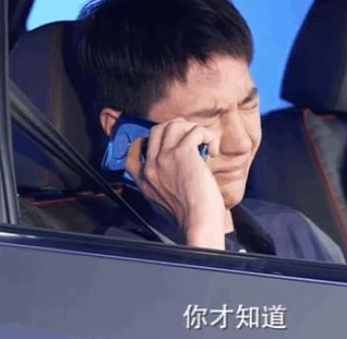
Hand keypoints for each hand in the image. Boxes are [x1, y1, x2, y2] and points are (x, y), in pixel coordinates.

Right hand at [124, 118, 224, 248]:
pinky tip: (212, 150)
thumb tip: (174, 171)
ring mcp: (164, 158)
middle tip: (192, 139)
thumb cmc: (190, 217)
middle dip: (176, 129)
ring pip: (174, 125)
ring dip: (193, 130)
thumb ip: (162, 184)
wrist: (198, 222)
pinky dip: (207, 136)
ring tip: (204, 143)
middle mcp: (151, 166)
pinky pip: (195, 131)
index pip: (134, 151)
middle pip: (157, 130)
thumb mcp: (163, 202)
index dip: (148, 139)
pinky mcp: (183, 153)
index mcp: (144, 180)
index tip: (164, 140)